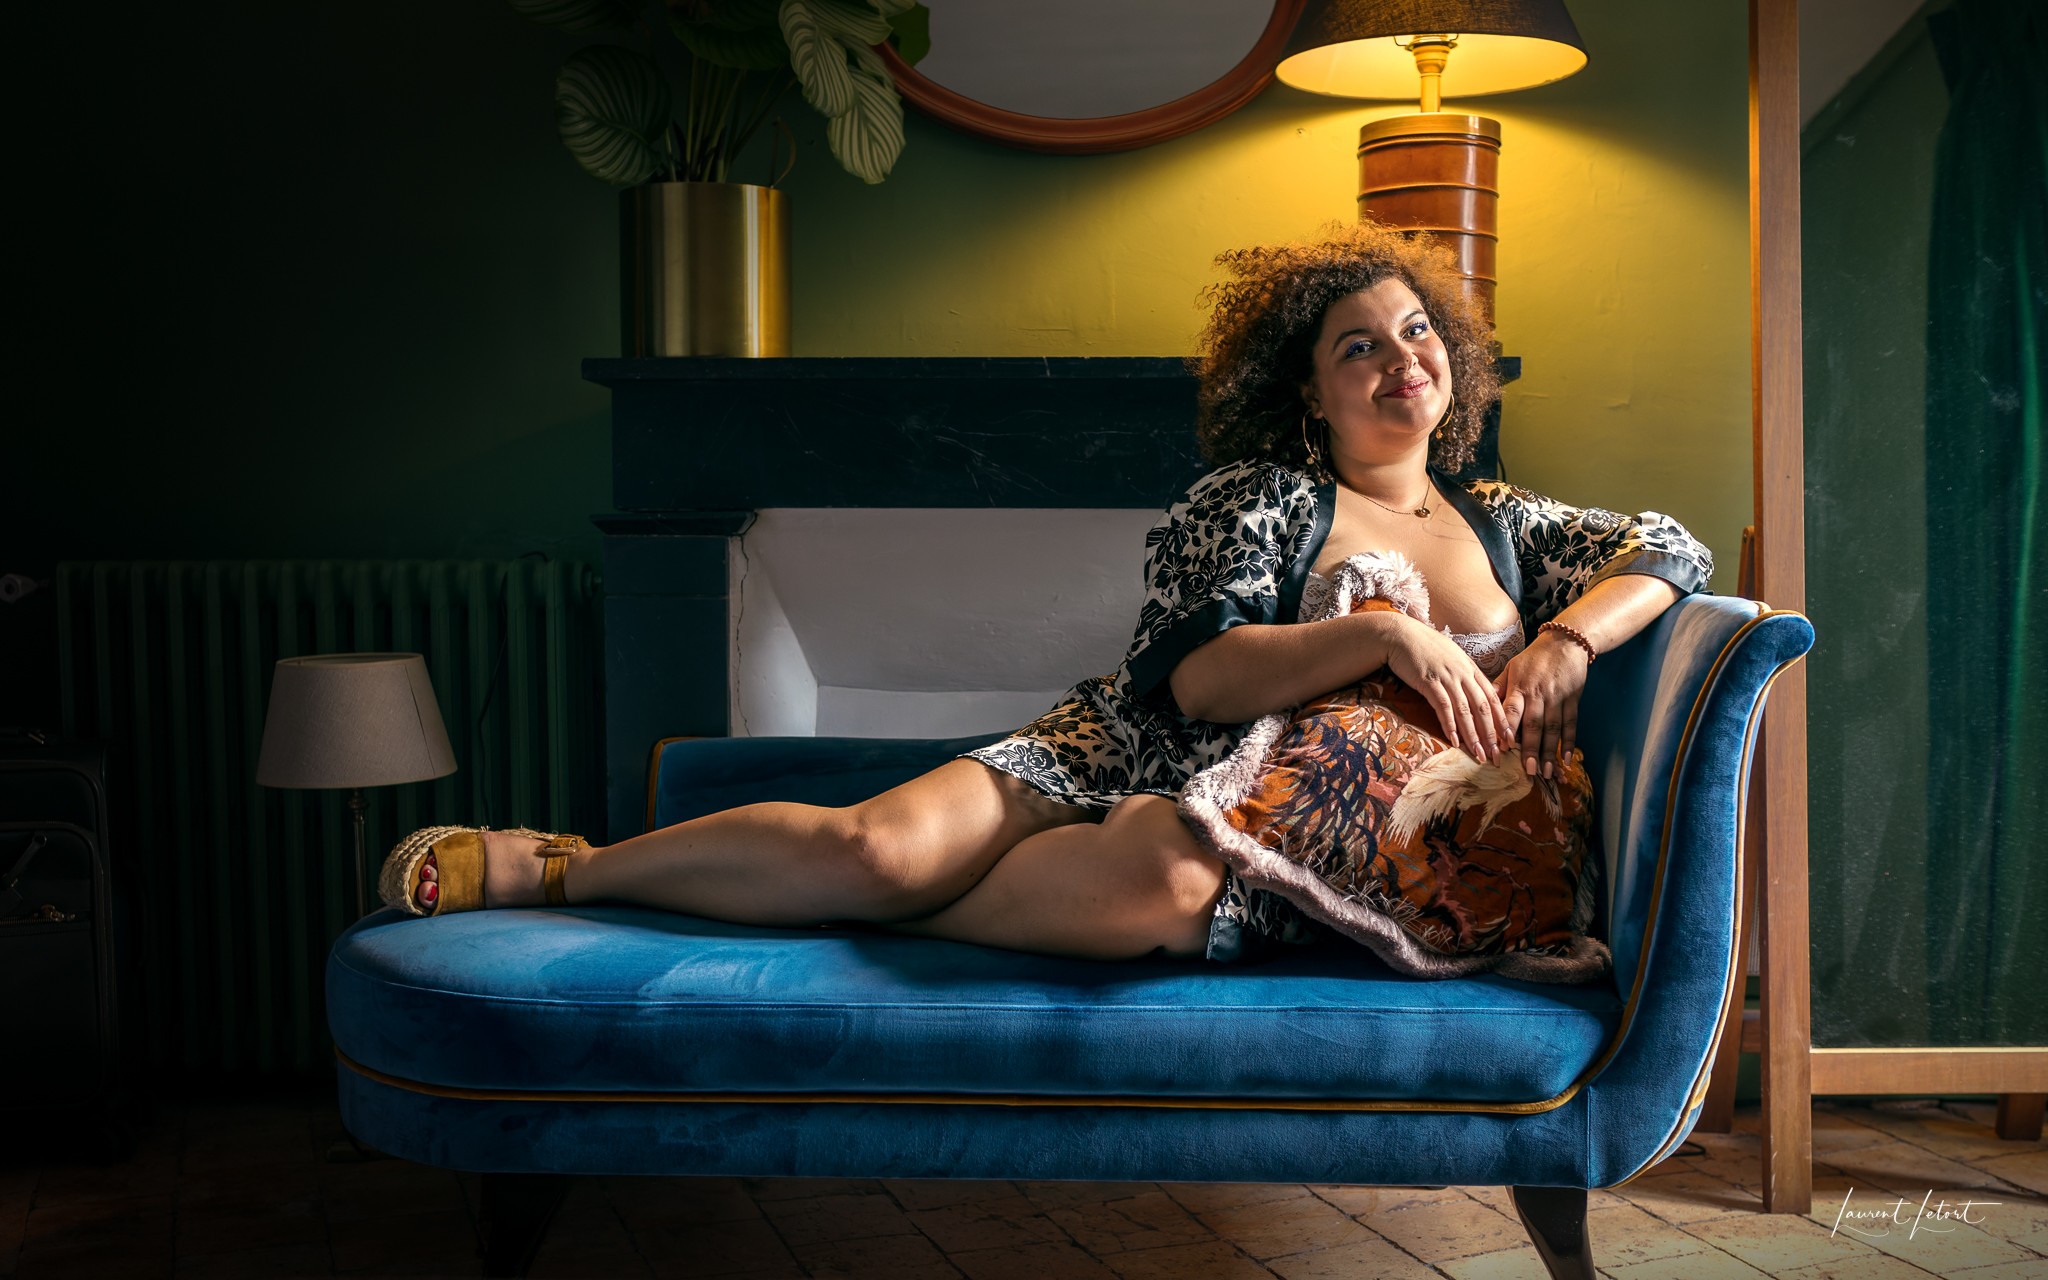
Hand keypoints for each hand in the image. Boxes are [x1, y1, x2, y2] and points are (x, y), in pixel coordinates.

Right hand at [1379, 614, 1512, 760]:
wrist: (1401, 635)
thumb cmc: (1424, 646)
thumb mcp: (1451, 657)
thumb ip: (1463, 673)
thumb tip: (1472, 692)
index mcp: (1470, 668)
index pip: (1492, 698)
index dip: (1501, 720)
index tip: (1508, 739)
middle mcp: (1462, 673)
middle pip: (1483, 708)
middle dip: (1491, 734)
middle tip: (1497, 755)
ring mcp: (1446, 677)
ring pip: (1466, 710)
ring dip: (1473, 735)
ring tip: (1479, 754)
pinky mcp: (1429, 682)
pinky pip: (1443, 707)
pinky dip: (1450, 725)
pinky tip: (1454, 741)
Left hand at [1494, 631, 1591, 778]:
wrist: (1566, 642)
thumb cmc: (1534, 658)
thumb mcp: (1512, 668)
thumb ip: (1498, 688)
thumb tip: (1480, 705)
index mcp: (1520, 687)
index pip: (1511, 711)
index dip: (1506, 730)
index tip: (1502, 749)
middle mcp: (1539, 694)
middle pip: (1534, 725)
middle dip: (1530, 749)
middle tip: (1527, 771)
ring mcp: (1558, 698)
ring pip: (1553, 729)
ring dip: (1549, 752)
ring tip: (1546, 772)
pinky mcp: (1573, 700)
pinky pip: (1571, 724)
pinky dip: (1570, 743)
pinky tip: (1567, 760)